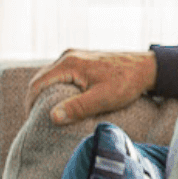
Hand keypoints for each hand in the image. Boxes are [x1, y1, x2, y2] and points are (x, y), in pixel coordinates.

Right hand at [27, 49, 158, 125]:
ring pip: (51, 77)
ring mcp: (75, 57)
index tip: (30, 122)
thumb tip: (52, 117)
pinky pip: (61, 75)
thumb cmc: (127, 82)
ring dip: (46, 94)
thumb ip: (78, 107)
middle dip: (35, 100)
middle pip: (41, 79)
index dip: (30, 104)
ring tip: (47, 115)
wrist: (147, 67)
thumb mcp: (103, 98)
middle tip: (36, 121)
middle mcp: (68, 56)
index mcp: (69, 63)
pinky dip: (57, 88)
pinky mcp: (83, 61)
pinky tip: (62, 103)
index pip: (37, 84)